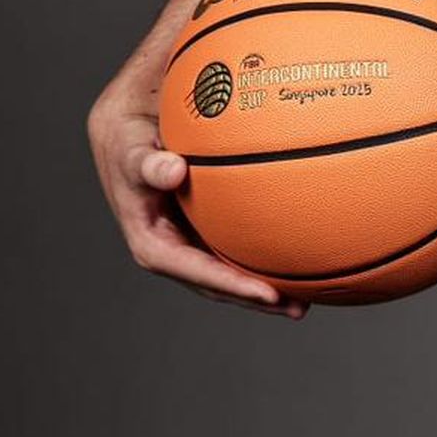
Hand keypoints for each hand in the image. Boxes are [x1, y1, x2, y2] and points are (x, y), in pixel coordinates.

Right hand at [86, 88, 309, 317]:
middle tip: (299, 308)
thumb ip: (148, 165)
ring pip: (232, 270)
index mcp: (153, 244)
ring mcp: (191, 240)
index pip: (196, 273)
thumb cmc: (129, 140)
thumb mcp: (131, 151)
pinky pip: (237, 244)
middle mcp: (174, 250)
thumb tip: (173, 172)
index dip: (232, 286)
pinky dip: (265, 252)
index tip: (268, 295)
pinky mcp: (205, 226)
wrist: (128, 128)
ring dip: (266, 285)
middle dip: (256, 299)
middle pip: (219, 284)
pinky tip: (299, 252)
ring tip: (308, 296)